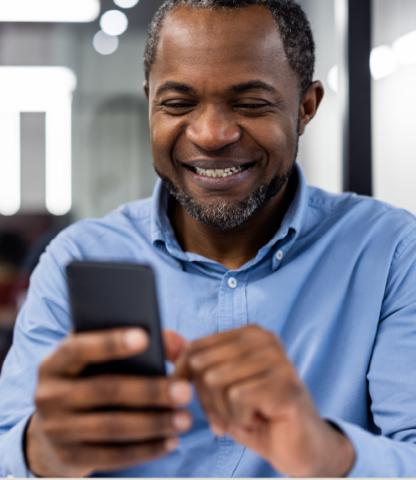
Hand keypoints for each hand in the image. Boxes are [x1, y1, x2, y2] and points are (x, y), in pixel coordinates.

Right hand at [26, 329, 191, 476]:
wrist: (52, 431)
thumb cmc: (89, 380)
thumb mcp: (99, 358)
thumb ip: (137, 342)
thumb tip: (174, 344)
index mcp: (56, 362)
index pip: (79, 348)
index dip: (110, 342)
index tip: (144, 337)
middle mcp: (50, 394)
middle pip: (104, 390)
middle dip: (149, 391)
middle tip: (184, 390)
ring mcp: (57, 429)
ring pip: (112, 426)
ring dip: (154, 424)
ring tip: (185, 419)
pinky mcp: (70, 457)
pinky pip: (112, 456)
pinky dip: (146, 449)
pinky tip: (171, 441)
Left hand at [174, 325, 354, 476]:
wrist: (298, 447)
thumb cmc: (255, 413)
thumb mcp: (217, 387)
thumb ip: (192, 361)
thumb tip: (165, 336)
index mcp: (249, 333)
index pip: (195, 348)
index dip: (185, 380)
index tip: (197, 398)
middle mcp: (265, 338)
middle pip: (202, 365)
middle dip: (207, 399)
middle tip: (229, 412)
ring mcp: (278, 359)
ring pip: (216, 381)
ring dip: (224, 412)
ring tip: (245, 416)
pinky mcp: (286, 383)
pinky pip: (237, 398)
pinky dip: (240, 419)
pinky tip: (258, 420)